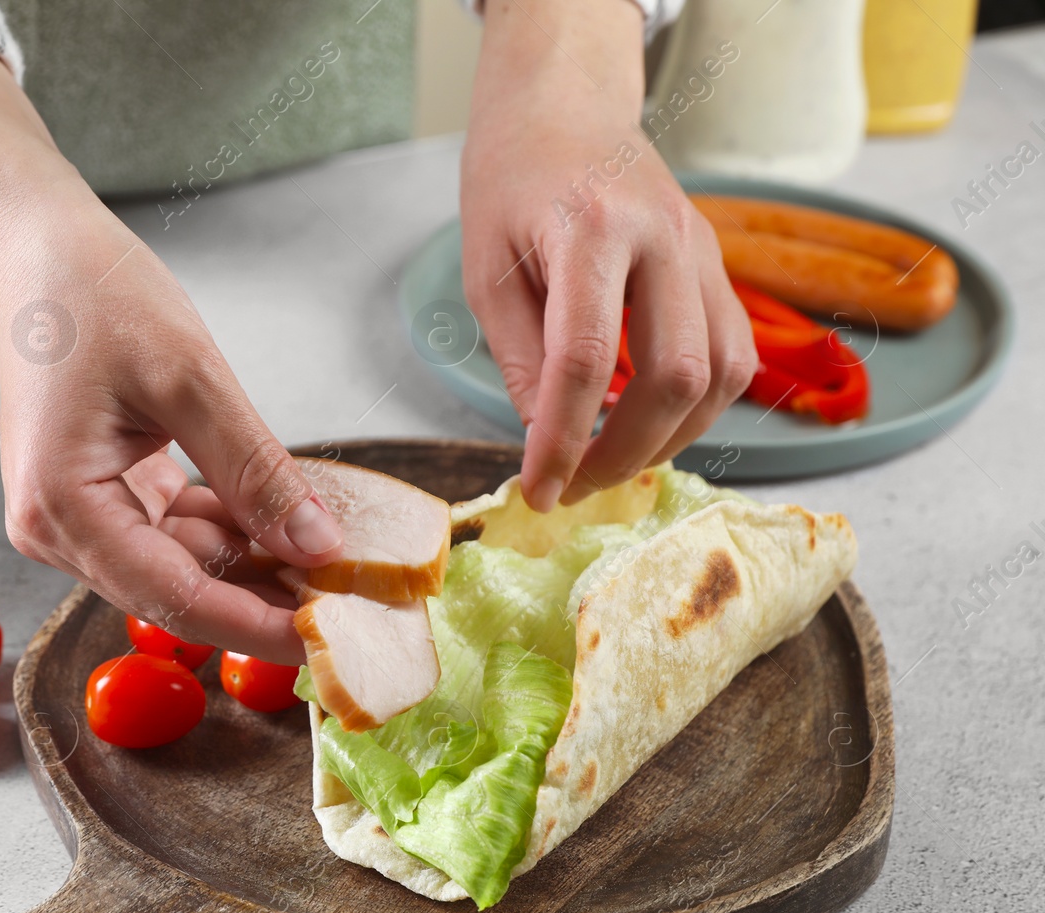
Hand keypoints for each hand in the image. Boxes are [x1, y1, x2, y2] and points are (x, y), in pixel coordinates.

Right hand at [0, 49, 341, 663]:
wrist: (40, 245)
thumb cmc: (95, 294)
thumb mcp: (191, 379)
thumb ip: (256, 472)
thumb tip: (317, 546)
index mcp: (62, 509)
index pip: (174, 597)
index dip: (256, 625)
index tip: (329, 635)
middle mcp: (56, 529)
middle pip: (176, 590)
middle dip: (261, 592)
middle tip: (348, 595)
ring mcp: (74, 515)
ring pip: (181, 564)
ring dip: (251, 557)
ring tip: (328, 547)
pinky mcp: (97, 496)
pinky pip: (172, 530)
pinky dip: (227, 525)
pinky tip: (280, 515)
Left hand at [460, 0, 755, 509]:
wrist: (564, 111)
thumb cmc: (511, 187)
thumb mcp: (487, 272)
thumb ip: (520, 357)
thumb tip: (544, 441)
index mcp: (589, 229)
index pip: (584, 360)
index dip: (562, 440)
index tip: (537, 491)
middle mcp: (663, 237)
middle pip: (674, 375)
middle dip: (624, 453)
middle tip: (572, 487)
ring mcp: (703, 249)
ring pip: (723, 375)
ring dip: (670, 439)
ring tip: (609, 462)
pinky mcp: (719, 265)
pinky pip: (736, 355)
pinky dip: (698, 408)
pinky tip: (648, 424)